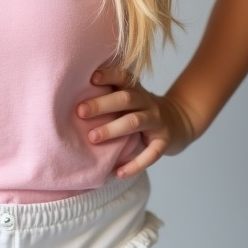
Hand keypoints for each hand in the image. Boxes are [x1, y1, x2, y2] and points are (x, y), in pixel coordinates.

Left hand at [77, 67, 196, 177]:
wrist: (177, 122)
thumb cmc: (140, 110)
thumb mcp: (130, 98)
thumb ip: (109, 95)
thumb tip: (70, 98)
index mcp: (135, 89)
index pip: (122, 77)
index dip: (108, 75)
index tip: (91, 78)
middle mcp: (146, 102)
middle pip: (125, 99)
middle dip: (101, 105)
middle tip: (80, 112)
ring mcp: (156, 121)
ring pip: (135, 122)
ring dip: (113, 129)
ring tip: (93, 138)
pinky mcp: (164, 141)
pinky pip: (151, 153)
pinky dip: (135, 164)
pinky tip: (118, 172)